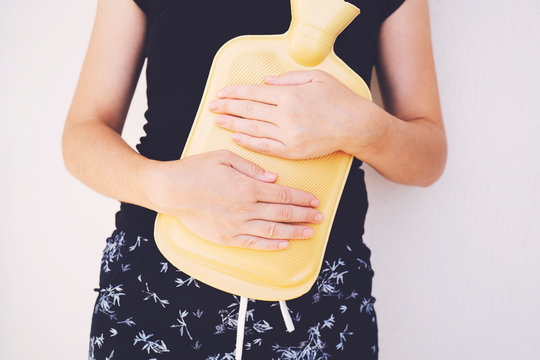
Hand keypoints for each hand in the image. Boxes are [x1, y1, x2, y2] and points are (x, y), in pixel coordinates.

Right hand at [144, 150, 323, 249]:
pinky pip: (254, 243)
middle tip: (320, 217)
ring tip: (309, 233)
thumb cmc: (196, 170)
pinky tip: (283, 243)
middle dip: (304, 216)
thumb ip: (252, 168)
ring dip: (294, 232)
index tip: (314, 201)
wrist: (170, 190)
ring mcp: (236, 225)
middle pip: (282, 213)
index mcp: (247, 187)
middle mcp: (245, 208)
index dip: (301, 198)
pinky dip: (271, 244)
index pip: (282, 195)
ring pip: (272, 230)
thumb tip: (273, 178)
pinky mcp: (226, 237)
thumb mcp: (224, 157)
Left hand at [208, 69, 369, 158]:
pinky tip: (237, 137)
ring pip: (253, 128)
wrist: (357, 126)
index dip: (235, 93)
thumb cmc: (340, 100)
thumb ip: (289, 78)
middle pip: (249, 110)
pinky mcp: (293, 151)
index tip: (222, 93)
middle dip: (228, 107)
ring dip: (233, 124)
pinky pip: (265, 147)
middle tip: (212, 106)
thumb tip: (267, 82)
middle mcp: (285, 115)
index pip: (254, 93)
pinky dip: (249, 142)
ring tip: (219, 120)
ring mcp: (288, 135)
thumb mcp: (317, 78)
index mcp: (290, 95)